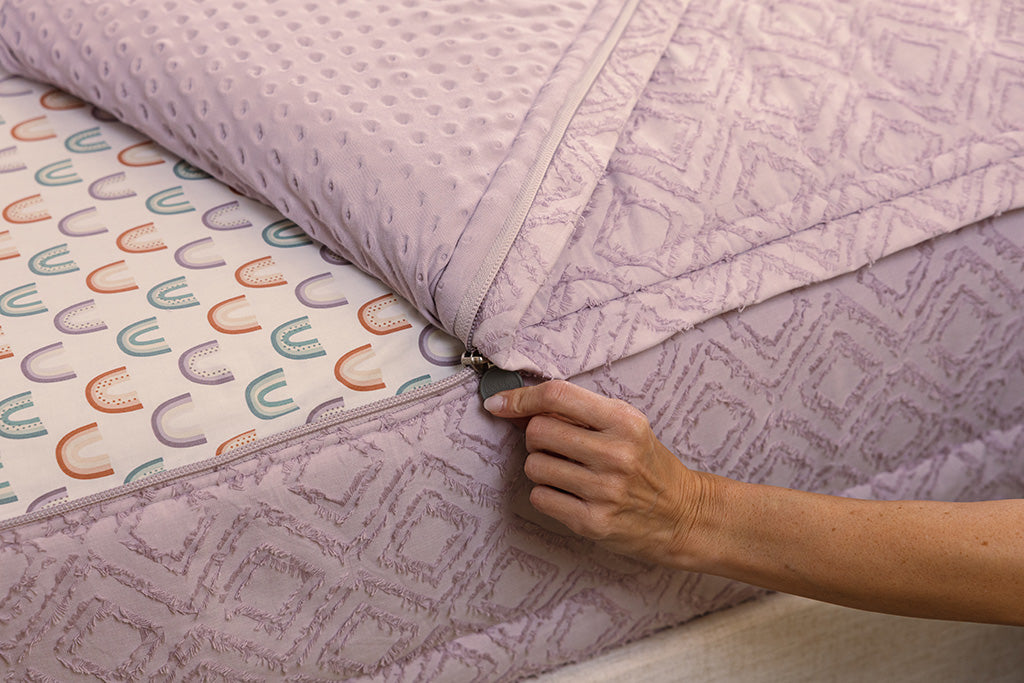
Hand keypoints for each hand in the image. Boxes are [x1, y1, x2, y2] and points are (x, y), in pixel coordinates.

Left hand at [484, 380, 708, 566]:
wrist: (682, 514)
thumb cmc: (646, 465)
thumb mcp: (625, 426)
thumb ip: (578, 412)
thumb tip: (514, 405)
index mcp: (624, 421)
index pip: (557, 396)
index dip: (521, 398)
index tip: (500, 404)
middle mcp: (615, 453)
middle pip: (538, 431)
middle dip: (537, 438)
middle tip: (558, 447)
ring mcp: (604, 490)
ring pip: (534, 466)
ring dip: (542, 468)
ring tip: (569, 473)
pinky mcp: (592, 522)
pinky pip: (540, 497)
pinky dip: (547, 495)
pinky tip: (571, 495)